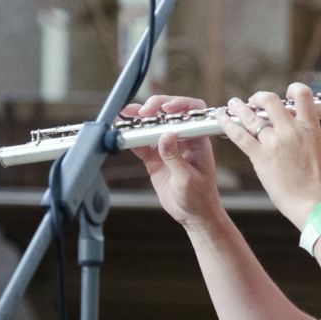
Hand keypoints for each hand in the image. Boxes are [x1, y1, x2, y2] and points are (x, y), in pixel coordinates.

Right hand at [125, 95, 222, 229]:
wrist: (193, 216)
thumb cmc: (199, 198)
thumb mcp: (187, 179)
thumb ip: (175, 157)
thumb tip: (165, 135)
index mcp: (197, 139)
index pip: (193, 110)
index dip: (180, 103)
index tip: (166, 109)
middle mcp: (182, 139)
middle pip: (168, 113)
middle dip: (154, 107)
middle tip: (141, 112)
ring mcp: (167, 147)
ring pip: (152, 125)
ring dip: (138, 118)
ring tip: (124, 114)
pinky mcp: (154, 157)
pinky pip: (141, 143)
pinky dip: (130, 137)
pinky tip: (120, 133)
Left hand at [220, 83, 320, 228]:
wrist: (313, 202)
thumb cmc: (318, 181)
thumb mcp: (320, 149)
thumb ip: (308, 133)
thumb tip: (296, 124)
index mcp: (310, 127)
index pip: (302, 95)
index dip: (292, 90)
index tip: (285, 96)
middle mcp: (291, 130)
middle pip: (270, 101)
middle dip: (259, 98)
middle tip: (254, 101)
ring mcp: (274, 142)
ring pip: (251, 116)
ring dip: (239, 107)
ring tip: (233, 104)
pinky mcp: (261, 156)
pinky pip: (240, 135)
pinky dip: (228, 125)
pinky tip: (222, 119)